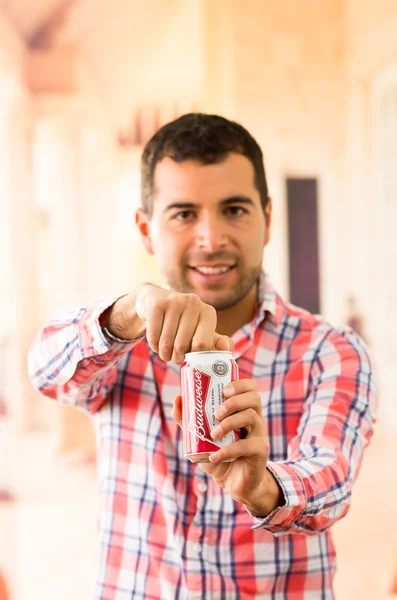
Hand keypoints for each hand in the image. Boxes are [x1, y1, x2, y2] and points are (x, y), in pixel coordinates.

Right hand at [102, 284, 232, 363]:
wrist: (157, 299)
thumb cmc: (184, 322)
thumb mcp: (202, 331)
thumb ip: (216, 343)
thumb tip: (226, 348)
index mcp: (208, 312)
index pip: (202, 345)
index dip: (193, 358)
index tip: (189, 358)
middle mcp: (194, 303)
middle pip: (182, 345)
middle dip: (176, 357)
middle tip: (174, 358)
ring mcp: (175, 301)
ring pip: (166, 342)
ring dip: (164, 354)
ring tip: (165, 352)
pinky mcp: (158, 304)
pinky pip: (153, 336)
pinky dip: (154, 346)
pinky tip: (157, 344)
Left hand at [172, 379, 282, 516]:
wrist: (232, 482)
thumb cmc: (218, 453)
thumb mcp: (200, 437)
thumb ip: (188, 420)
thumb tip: (177, 399)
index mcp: (243, 410)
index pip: (249, 388)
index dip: (239, 384)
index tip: (223, 390)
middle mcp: (255, 418)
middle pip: (253, 399)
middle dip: (234, 401)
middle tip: (216, 413)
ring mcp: (259, 434)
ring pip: (251, 417)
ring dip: (230, 423)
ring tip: (213, 435)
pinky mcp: (260, 451)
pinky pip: (246, 445)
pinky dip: (228, 450)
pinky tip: (214, 456)